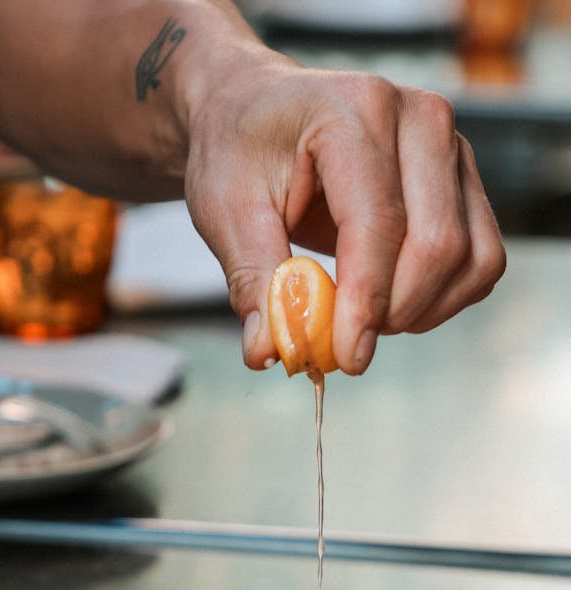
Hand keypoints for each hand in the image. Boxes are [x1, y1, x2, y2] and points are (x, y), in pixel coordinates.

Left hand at [184, 52, 505, 374]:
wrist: (259, 112)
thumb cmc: (240, 153)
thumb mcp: (226, 211)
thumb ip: (253, 281)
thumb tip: (268, 353)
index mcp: (355, 112)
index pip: (379, 225)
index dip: (365, 303)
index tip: (346, 358)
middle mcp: (420, 118)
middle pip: (438, 244)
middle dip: (393, 312)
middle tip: (345, 340)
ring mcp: (452, 147)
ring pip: (472, 257)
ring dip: (423, 310)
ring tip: (366, 318)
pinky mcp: (464, 181)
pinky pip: (482, 259)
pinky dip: (444, 299)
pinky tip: (394, 302)